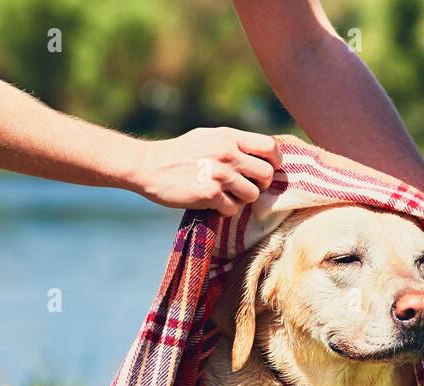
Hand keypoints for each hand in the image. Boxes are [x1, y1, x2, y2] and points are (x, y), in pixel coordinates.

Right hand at [126, 127, 281, 215]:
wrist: (149, 166)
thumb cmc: (180, 153)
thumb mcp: (208, 137)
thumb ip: (233, 143)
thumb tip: (262, 153)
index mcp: (229, 137)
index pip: (270, 147)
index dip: (275, 161)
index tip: (267, 169)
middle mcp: (228, 153)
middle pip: (267, 174)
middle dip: (260, 185)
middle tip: (246, 187)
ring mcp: (219, 174)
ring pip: (253, 195)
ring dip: (242, 200)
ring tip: (227, 196)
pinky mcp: (209, 194)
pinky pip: (233, 209)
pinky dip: (226, 210)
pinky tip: (213, 203)